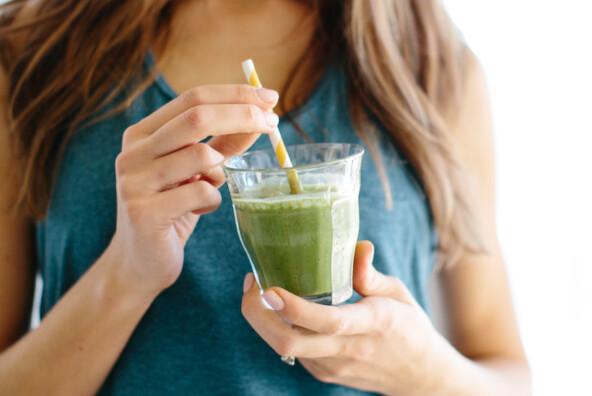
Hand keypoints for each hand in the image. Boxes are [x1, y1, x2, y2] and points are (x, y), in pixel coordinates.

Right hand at [108, 85, 279, 295]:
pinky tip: (200, 210)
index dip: (234, 95)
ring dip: (222, 170)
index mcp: (142, 133)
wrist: (141, 261)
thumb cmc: (173, 209)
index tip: (269, 98)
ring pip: (201, 156)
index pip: (193, 98)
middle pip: (197, 118)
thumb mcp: (198, 171)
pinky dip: (213, 200)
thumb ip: (224, 143)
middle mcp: (132, 152)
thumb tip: (261, 117)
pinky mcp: (144, 212)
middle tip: (272, 125)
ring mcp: (134, 182)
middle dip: (242, 116)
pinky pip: (201, 193)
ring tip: (213, 184)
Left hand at [241, 241, 444, 394]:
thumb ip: (370, 273)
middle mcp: (348, 350)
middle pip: (290, 343)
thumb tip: (359, 245)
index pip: (328, 321)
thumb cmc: (408, 326)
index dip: (294, 307)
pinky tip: (280, 308)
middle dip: (258, 317)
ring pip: (285, 348)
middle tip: (252, 284)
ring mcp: (333, 366)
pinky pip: (293, 351)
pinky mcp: (323, 373)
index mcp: (372, 324)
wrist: (417, 375)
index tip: (268, 288)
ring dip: (264, 320)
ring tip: (260, 289)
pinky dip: (278, 329)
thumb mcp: (397, 292)